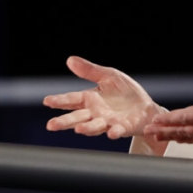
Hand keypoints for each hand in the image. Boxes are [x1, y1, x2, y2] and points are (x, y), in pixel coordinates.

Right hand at [43, 56, 165, 139]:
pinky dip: (114, 132)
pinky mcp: (123, 127)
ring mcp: (108, 122)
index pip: (72, 99)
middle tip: (51, 125)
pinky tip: (110, 133)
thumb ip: (89, 71)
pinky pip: (117, 130)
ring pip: (94, 126)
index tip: (47, 101)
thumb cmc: (125, 92)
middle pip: (77, 117)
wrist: (146, 107)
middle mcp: (96, 113)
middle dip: (64, 121)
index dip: (59, 100)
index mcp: (90, 99)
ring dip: (87, 128)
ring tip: (78, 129)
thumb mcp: (108, 76)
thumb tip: (69, 59)